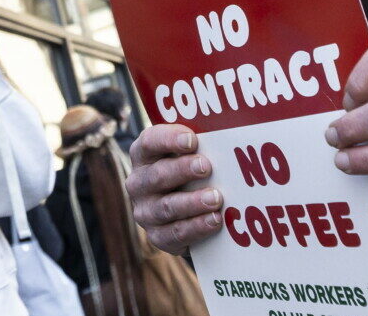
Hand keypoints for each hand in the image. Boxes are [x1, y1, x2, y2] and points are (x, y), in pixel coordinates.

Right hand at [125, 124, 224, 252]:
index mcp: (143, 155)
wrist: (183, 214)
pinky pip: (175, 233)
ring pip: (167, 207)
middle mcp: (138, 183)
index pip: (149, 142)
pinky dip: (196, 227)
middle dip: (182, 170)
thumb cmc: (189, 174)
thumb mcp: (189, 155)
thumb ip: (201, 143)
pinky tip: (214, 220)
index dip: (169, 139)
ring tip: (216, 198)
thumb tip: (228, 130)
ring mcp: (145, 211)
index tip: (192, 139)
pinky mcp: (157, 236)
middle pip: (157, 175)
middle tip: (206, 167)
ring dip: (192, 202)